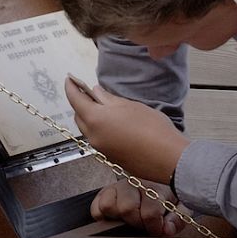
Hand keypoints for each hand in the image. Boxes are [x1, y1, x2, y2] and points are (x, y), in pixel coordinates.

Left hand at [66, 78, 189, 184]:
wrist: (167, 159)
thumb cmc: (151, 128)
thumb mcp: (130, 106)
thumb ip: (109, 99)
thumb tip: (96, 93)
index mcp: (95, 119)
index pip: (75, 100)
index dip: (71, 87)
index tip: (70, 79)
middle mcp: (93, 136)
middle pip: (79, 117)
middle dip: (81, 104)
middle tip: (90, 92)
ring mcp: (101, 149)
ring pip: (88, 129)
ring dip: (91, 118)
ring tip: (104, 108)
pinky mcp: (110, 158)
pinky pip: (99, 140)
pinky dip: (100, 129)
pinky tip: (114, 125)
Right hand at [92, 179, 184, 236]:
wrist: (161, 177)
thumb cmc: (169, 195)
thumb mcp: (182, 205)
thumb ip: (178, 218)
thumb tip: (167, 229)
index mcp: (155, 185)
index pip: (150, 211)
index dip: (154, 226)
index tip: (158, 229)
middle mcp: (134, 183)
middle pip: (126, 208)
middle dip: (137, 222)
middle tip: (144, 224)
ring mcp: (117, 187)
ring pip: (107, 205)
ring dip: (119, 217)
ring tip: (130, 220)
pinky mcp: (105, 192)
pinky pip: (96, 207)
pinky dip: (102, 216)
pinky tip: (116, 218)